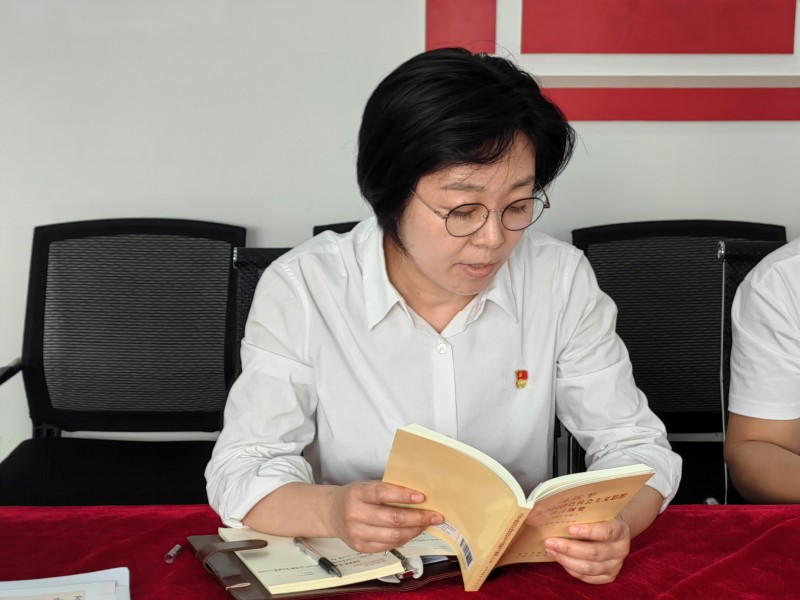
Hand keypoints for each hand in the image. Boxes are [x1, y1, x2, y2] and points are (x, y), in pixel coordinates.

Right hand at [328, 481, 443, 552]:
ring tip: (426, 524)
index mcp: (358, 493)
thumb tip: (418, 497)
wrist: (331, 512)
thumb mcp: (366, 486)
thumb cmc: (355, 496)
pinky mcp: (360, 547)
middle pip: (392, 519)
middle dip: (418, 517)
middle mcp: (355, 513)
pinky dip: (403, 539)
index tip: (421, 497)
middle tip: (435, 515)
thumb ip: (387, 490)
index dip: (403, 496)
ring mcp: (357, 533)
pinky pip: (388, 546)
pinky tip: (411, 533)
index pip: (383, 494)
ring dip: (414, 530)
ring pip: (393, 535)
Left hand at [543, 515, 629, 583]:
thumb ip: (581, 514)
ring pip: (588, 568)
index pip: (606, 532)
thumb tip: (550, 513)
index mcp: (620, 530)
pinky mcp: (608, 577)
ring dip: (566, 560)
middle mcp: (620, 550)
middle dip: (569, 548)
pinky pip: (587, 577)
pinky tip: (560, 559)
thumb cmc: (599, 519)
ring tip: (550, 550)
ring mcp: (615, 565)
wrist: (613, 533)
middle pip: (594, 552)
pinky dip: (571, 569)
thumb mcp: (596, 512)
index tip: (569, 529)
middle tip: (549, 541)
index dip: (588, 531)